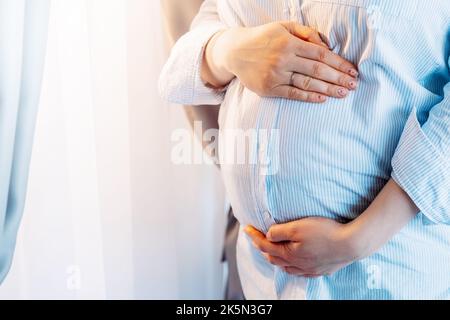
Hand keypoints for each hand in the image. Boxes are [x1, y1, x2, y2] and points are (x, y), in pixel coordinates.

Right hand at [202, 21, 358, 102]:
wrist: (234, 52)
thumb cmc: (263, 38)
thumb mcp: (284, 27)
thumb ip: (307, 33)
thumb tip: (327, 46)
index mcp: (289, 43)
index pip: (321, 55)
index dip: (339, 64)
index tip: (352, 71)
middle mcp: (283, 59)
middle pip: (317, 71)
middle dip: (338, 78)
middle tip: (354, 85)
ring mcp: (276, 76)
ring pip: (307, 84)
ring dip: (328, 89)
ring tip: (343, 93)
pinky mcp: (269, 89)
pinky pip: (293, 94)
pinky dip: (309, 96)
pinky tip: (323, 98)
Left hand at [245, 180, 418, 277]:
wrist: (352, 244)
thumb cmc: (325, 232)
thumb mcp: (298, 227)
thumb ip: (279, 231)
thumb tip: (268, 235)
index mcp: (289, 254)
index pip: (265, 245)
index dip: (254, 236)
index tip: (246, 228)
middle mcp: (297, 265)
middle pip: (273, 258)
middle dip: (262, 247)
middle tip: (256, 238)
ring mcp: (309, 269)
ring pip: (286, 267)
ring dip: (275, 258)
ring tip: (271, 250)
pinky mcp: (321, 270)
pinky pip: (300, 271)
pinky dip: (291, 265)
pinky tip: (293, 262)